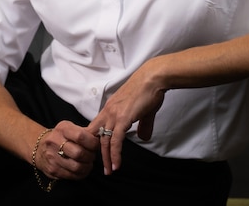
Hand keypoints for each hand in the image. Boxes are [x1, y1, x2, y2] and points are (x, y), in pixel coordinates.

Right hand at [36, 120, 98, 180]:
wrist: (39, 147)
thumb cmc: (60, 137)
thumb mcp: (69, 128)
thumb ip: (84, 132)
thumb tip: (102, 137)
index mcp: (62, 129)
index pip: (81, 136)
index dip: (93, 143)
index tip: (96, 145)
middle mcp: (55, 142)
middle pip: (79, 153)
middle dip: (90, 156)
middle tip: (92, 156)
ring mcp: (52, 157)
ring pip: (77, 167)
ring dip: (87, 167)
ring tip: (88, 163)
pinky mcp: (52, 170)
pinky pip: (72, 175)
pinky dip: (81, 174)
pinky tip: (82, 169)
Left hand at [87, 60, 166, 174]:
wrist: (153, 78)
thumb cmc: (149, 90)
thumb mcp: (143, 111)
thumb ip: (142, 125)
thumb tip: (143, 137)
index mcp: (110, 108)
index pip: (97, 127)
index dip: (96, 141)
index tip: (99, 154)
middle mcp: (108, 111)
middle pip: (97, 136)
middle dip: (99, 154)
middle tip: (102, 167)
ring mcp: (114, 114)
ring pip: (105, 141)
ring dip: (106, 158)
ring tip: (109, 170)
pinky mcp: (123, 118)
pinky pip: (115, 140)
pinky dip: (115, 154)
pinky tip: (116, 164)